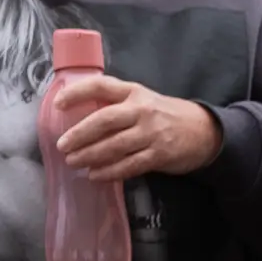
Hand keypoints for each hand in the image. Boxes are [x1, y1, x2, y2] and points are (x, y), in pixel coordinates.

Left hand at [53, 76, 224, 183]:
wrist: (203, 130)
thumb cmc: (161, 114)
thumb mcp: (140, 99)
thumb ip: (113, 103)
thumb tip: (74, 115)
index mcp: (133, 91)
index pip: (101, 86)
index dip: (77, 92)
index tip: (58, 103)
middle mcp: (142, 110)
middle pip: (105, 120)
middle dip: (80, 134)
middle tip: (62, 145)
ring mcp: (152, 133)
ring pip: (115, 145)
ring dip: (90, 155)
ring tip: (73, 162)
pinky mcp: (159, 154)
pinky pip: (129, 165)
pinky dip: (110, 172)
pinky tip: (95, 175)